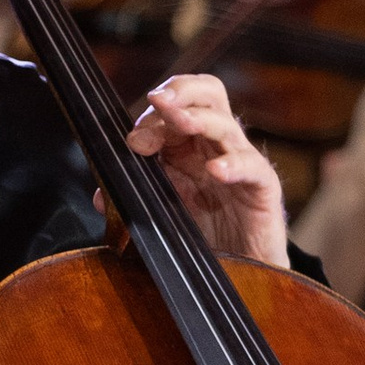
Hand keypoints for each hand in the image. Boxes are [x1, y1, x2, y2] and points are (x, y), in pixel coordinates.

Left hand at [127, 71, 290, 268]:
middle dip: (180, 94)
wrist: (242, 270)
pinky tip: (215, 170)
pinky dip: (234, 165)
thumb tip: (101, 197)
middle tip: (157, 103)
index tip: (133, 140)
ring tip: (181, 121)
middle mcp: (216, 146)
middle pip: (207, 95)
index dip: (153, 115)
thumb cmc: (204, 235)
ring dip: (200, 119)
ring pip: (226, 125)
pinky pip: (253, 168)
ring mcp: (242, 164)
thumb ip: (133, 198)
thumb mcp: (161, 211)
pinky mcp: (263, 188)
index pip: (176, 106)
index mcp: (190, 145)